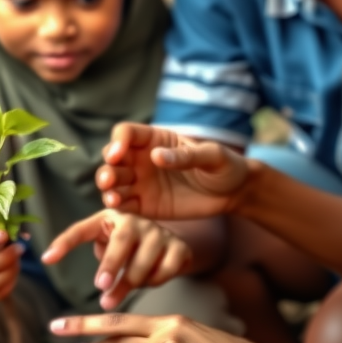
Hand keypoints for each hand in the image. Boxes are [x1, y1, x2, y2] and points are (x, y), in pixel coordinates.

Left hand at [42, 210, 192, 309]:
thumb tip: (49, 258)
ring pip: (143, 262)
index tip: (47, 259)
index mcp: (109, 218)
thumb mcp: (105, 245)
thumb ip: (87, 249)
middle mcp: (135, 220)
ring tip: (113, 297)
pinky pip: (165, 270)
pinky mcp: (179, 246)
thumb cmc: (127, 248)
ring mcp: (159, 232)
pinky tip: (148, 282)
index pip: (82, 228)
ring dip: (129, 283)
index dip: (64, 242)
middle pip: (120, 242)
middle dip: (110, 265)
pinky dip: (155, 282)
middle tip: (101, 288)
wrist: (168, 246)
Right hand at [96, 123, 251, 219]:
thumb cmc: (225, 166)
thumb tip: (157, 156)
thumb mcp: (212, 156)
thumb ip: (186, 156)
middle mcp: (142, 159)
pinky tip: (117, 208)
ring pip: (113, 182)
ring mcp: (141, 182)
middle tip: (109, 179)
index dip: (118, 141)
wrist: (234, 193)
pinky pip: (124, 206)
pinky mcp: (145, 205)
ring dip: (107, 188)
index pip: (126, 134)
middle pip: (113, 159)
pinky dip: (117, 207)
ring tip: (112, 198)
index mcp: (155, 139)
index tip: (118, 153)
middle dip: (107, 168)